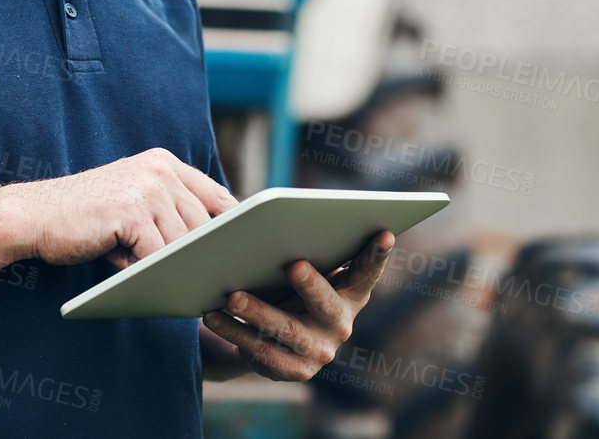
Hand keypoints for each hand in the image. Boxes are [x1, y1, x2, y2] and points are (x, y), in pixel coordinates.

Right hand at [8, 147, 236, 268]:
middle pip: (203, 226)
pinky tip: (132, 269)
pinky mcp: (132, 212)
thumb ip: (169, 212)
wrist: (35, 215)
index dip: (232, 228)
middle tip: (202, 281)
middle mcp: (160, 169)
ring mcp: (146, 188)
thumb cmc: (86, 219)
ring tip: (156, 272)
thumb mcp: (133, 204)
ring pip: (182, 244)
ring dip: (168, 265)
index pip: (217, 196)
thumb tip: (215, 250)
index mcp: (164, 162)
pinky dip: (147, 269)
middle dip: (200, 256)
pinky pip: (157, 255)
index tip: (242, 253)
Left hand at [201, 230, 394, 380]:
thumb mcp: (304, 273)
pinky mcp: (293, 370)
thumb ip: (305, 254)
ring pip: (286, 330)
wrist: (273, 340)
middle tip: (293, 264)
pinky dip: (234, 332)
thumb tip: (278, 227)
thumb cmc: (289, 289)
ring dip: (257, 311)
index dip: (377, 255)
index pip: (367, 272)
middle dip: (311, 284)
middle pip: (326, 305)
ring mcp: (319, 351)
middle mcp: (340, 324)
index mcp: (350, 294)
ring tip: (231, 295)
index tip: (385, 232)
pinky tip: (213, 317)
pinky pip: (260, 350)